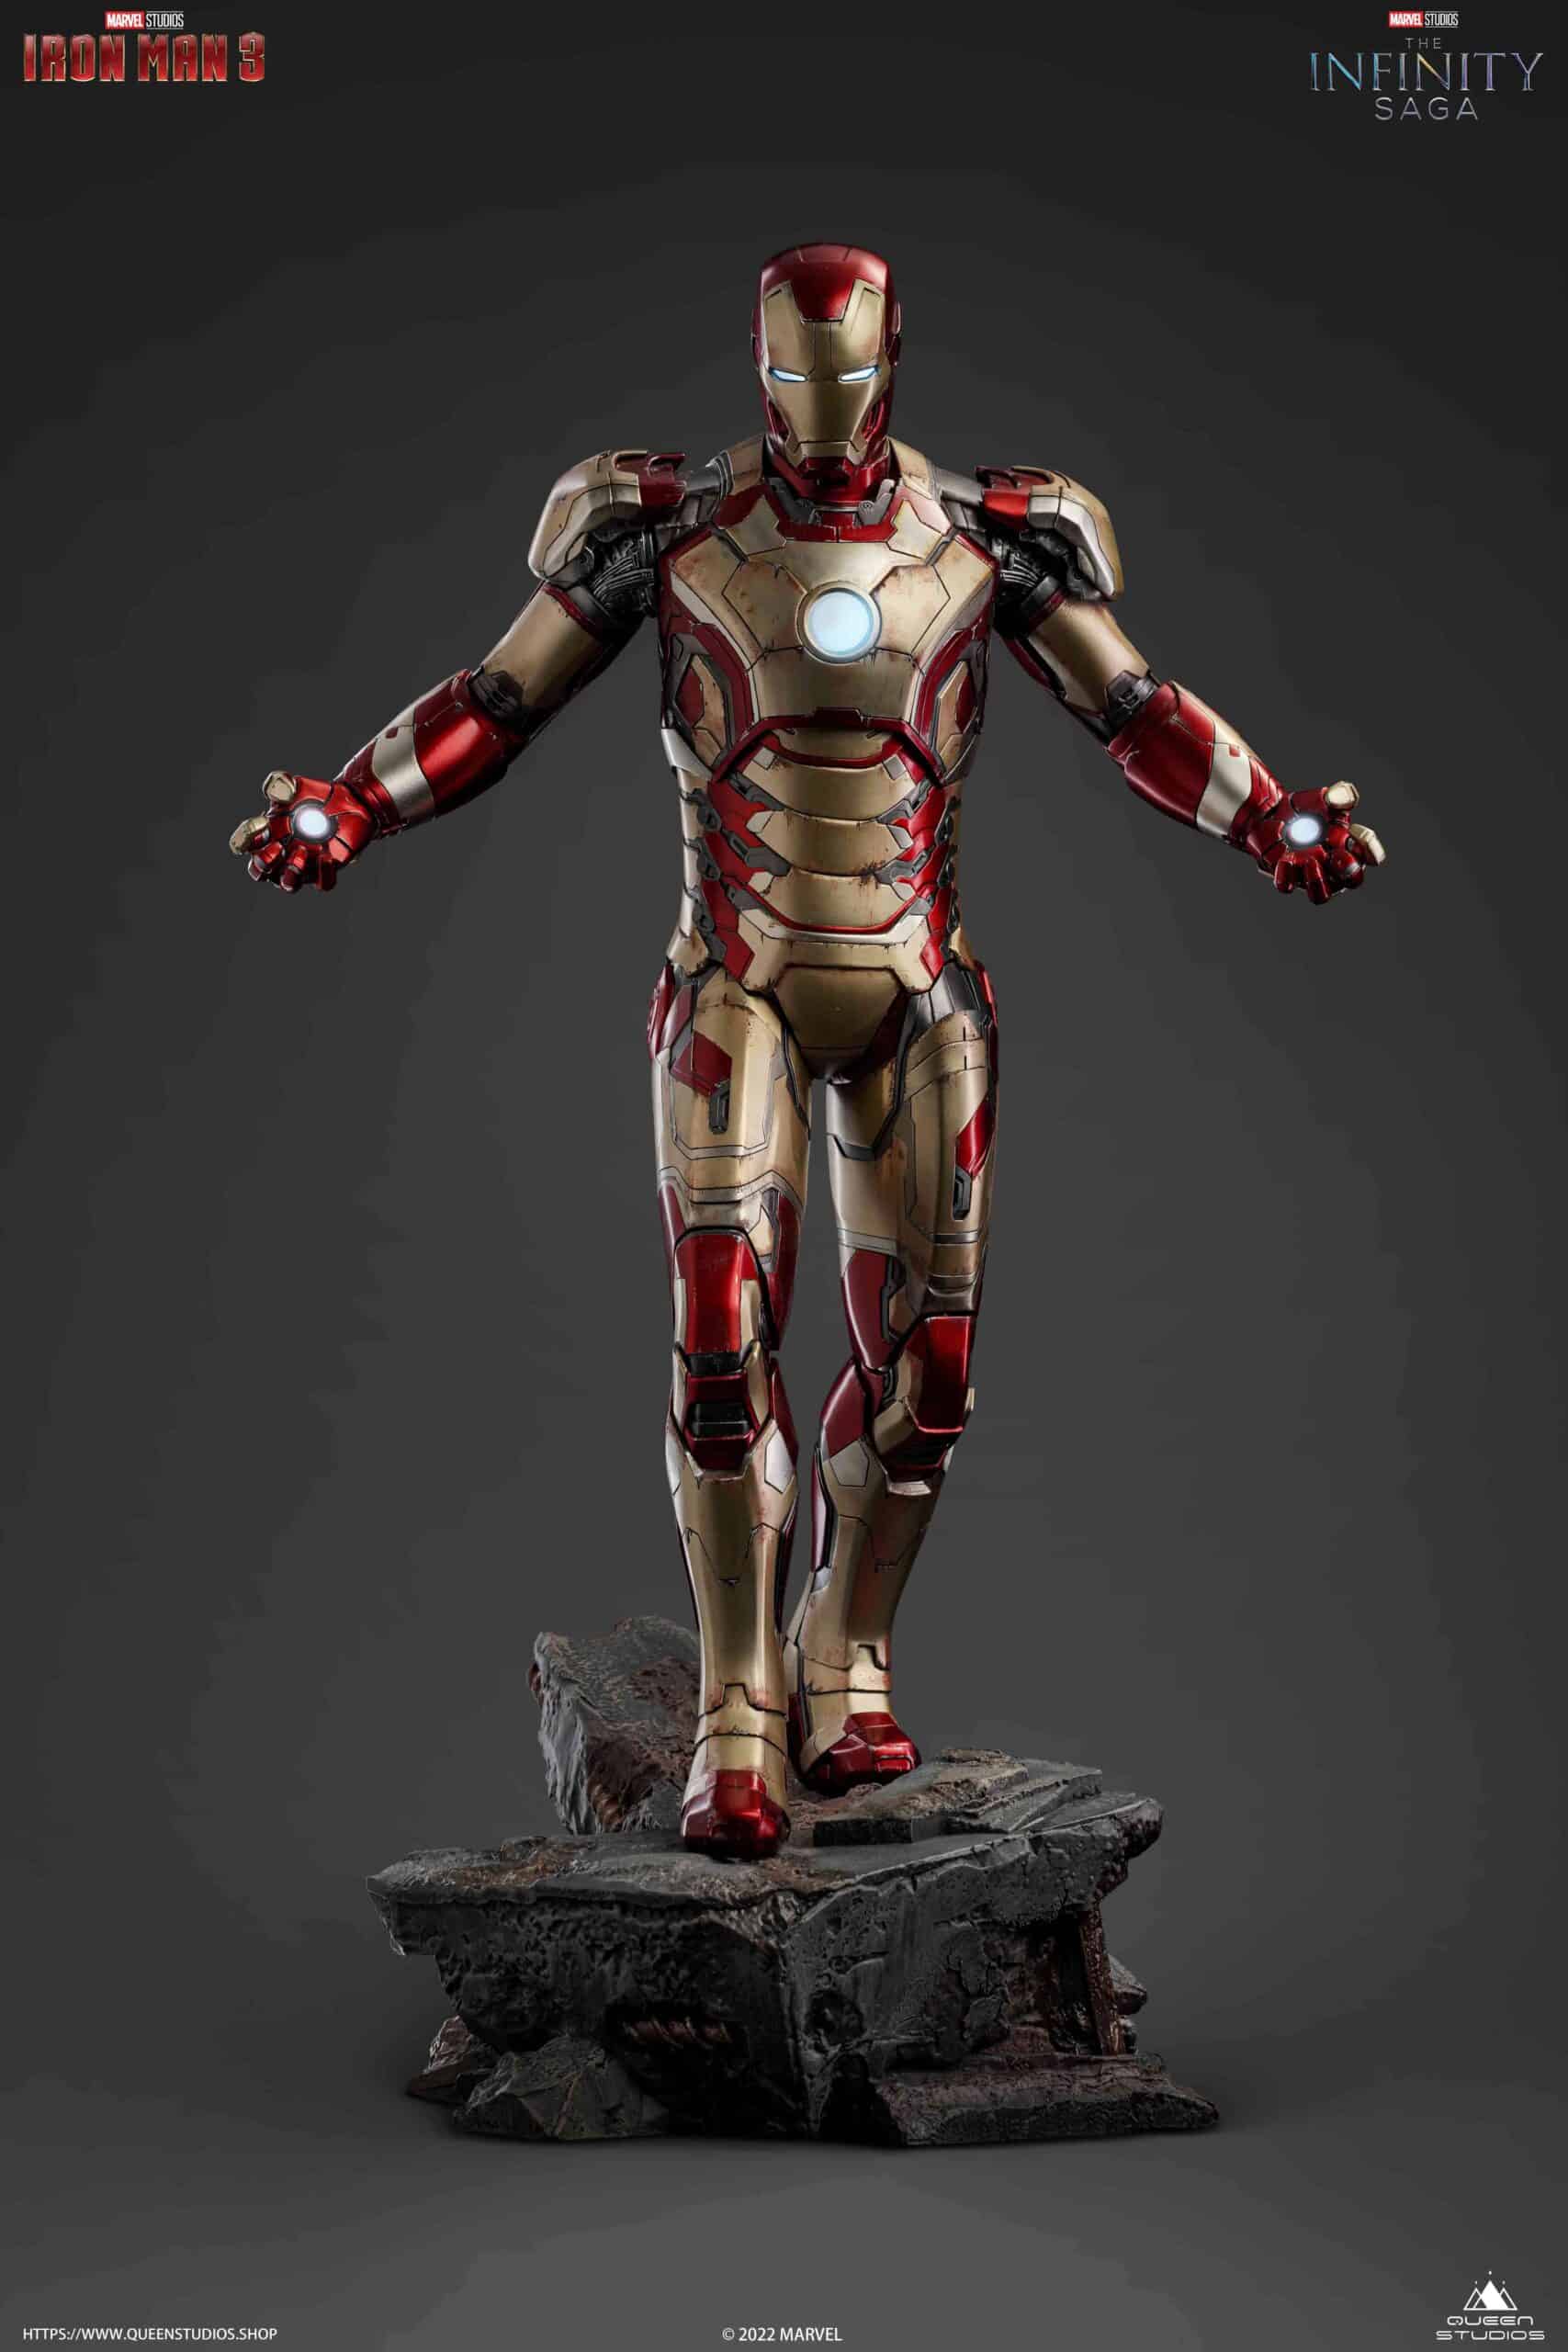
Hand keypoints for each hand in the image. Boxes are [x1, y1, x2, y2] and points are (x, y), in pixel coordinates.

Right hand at [229, 771, 375, 893]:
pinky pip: (322, 883)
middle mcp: (279, 855)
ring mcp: (301, 866)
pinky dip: (324, 873)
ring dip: (291, 873)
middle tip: (278, 846)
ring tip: (302, 851)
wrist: (347, 801)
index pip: (242, 844)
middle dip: (265, 862)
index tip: (262, 822)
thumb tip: (282, 794)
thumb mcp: (295, 785)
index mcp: (265, 835)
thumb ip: (280, 784)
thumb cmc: (312, 796)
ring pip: (288, 884)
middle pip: (259, 872)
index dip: (245, 839)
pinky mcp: (324, 870)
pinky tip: (327, 856)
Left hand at [1246, 781, 1386, 904]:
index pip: (1370, 855)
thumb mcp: (1326, 797)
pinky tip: (1285, 858)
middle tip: (1339, 855)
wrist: (1271, 812)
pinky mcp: (1285, 875)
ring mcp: (1309, 875)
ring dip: (1318, 881)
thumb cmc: (1306, 808)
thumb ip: (1341, 795)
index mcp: (1350, 846)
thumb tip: (1340, 801)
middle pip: (1352, 880)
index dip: (1369, 848)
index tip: (1355, 834)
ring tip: (1310, 860)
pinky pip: (1286, 886)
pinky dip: (1286, 875)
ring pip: (1320, 895)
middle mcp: (1333, 866)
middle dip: (1349, 871)